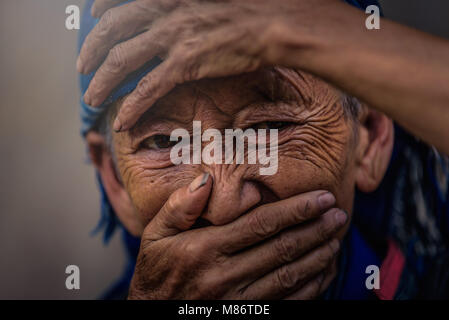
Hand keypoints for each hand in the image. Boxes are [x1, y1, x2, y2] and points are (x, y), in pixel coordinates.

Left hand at [78, 0, 339, 131]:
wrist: (278, 21)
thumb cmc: (256, 6)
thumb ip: (191, 2)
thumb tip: (185, 13)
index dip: (104, 8)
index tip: (93, 16)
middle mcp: (166, 11)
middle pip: (113, 31)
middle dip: (92, 50)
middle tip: (82, 66)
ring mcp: (174, 37)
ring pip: (123, 62)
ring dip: (102, 82)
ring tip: (91, 97)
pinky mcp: (186, 63)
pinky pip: (148, 88)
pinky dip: (132, 106)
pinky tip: (123, 122)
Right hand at [128, 172, 346, 299]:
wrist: (151, 316)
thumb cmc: (156, 273)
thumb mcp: (155, 235)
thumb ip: (179, 207)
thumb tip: (206, 180)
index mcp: (203, 249)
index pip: (260, 225)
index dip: (295, 210)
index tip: (321, 197)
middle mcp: (223, 276)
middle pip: (281, 248)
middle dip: (315, 229)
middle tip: (338, 214)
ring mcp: (236, 301)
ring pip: (288, 275)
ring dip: (317, 255)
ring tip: (336, 237)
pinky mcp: (246, 317)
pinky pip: (286, 302)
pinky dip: (310, 286)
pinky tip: (323, 270)